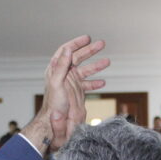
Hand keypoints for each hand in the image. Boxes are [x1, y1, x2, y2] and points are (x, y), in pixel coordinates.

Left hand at [25, 35, 109, 152]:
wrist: (55, 121)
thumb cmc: (53, 103)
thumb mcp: (57, 82)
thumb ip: (62, 66)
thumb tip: (68, 49)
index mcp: (56, 69)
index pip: (66, 50)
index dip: (77, 43)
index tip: (88, 38)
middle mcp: (63, 73)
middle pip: (77, 57)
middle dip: (90, 50)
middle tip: (102, 44)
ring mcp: (71, 82)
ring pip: (85, 70)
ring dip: (96, 66)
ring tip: (107, 61)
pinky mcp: (76, 92)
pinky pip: (87, 84)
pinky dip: (95, 83)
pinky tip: (102, 83)